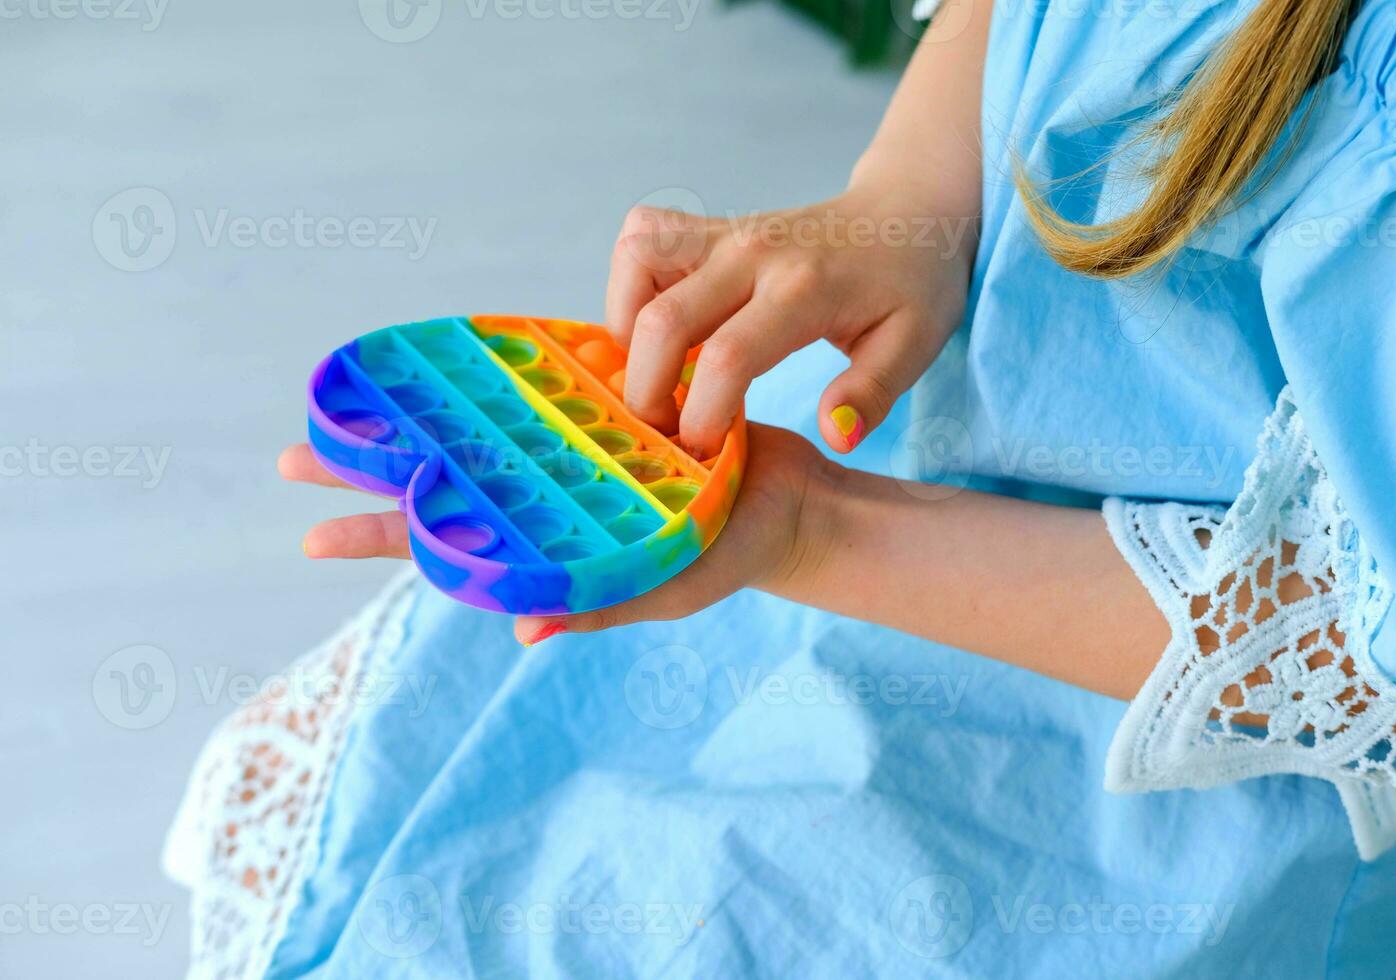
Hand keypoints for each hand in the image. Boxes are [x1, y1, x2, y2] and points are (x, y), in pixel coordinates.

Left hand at [278, 425, 835, 643]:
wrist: (789, 500)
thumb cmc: (731, 555)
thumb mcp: (666, 585)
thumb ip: (601, 601)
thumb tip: (522, 627)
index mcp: (548, 544)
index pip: (447, 543)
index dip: (382, 536)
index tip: (313, 533)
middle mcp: (544, 495)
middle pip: (441, 483)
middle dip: (369, 472)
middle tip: (292, 459)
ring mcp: (565, 450)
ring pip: (474, 432)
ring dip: (416, 420)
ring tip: (356, 400)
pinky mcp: (597, 405)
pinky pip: (535, 388)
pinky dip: (491, 378)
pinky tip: (452, 361)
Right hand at [606, 186, 974, 457]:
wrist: (907, 212)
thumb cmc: (912, 286)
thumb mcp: (914, 346)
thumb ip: (873, 393)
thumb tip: (834, 437)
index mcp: (805, 289)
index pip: (729, 357)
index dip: (701, 415)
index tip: (705, 451)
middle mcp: (754, 253)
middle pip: (662, 320)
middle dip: (647, 390)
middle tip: (665, 429)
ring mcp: (726, 232)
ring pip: (637, 261)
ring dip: (626, 327)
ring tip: (655, 372)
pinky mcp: (708, 227)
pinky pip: (640, 241)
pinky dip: (629, 288)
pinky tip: (657, 329)